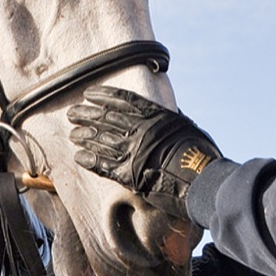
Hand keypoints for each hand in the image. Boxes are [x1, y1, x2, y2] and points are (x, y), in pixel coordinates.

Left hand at [67, 86, 221, 220]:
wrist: (203, 181)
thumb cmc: (201, 153)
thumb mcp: (186, 125)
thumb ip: (170, 117)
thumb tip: (167, 109)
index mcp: (154, 115)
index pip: (122, 100)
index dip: (102, 96)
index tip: (89, 94)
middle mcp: (139, 130)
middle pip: (105, 118)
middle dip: (86, 114)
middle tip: (72, 113)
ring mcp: (132, 152)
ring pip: (99, 140)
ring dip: (83, 136)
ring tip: (73, 133)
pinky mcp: (128, 175)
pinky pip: (102, 165)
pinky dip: (89, 160)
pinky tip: (78, 156)